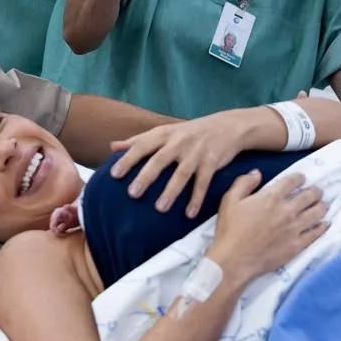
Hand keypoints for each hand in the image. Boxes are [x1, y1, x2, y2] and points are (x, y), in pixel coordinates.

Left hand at [111, 112, 260, 217]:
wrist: (227, 126)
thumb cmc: (190, 132)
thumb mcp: (164, 131)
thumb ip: (139, 140)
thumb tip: (112, 146)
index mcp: (164, 134)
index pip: (142, 145)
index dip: (128, 159)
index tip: (114, 175)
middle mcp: (179, 141)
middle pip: (160, 159)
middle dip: (146, 176)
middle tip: (132, 194)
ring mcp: (196, 152)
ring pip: (182, 173)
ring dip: (171, 191)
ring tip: (160, 208)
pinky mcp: (212, 162)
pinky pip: (203, 182)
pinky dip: (197, 198)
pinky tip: (189, 214)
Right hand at [208, 171, 327, 285]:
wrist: (234, 260)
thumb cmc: (230, 230)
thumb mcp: (230, 200)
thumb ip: (244, 183)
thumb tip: (257, 173)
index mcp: (271, 197)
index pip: (292, 181)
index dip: (299, 178)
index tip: (302, 178)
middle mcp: (287, 210)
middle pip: (309, 196)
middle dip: (315, 191)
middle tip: (317, 191)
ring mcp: (294, 228)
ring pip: (316, 213)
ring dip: (321, 206)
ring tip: (323, 205)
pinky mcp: (297, 245)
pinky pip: (315, 234)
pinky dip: (322, 227)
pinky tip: (325, 224)